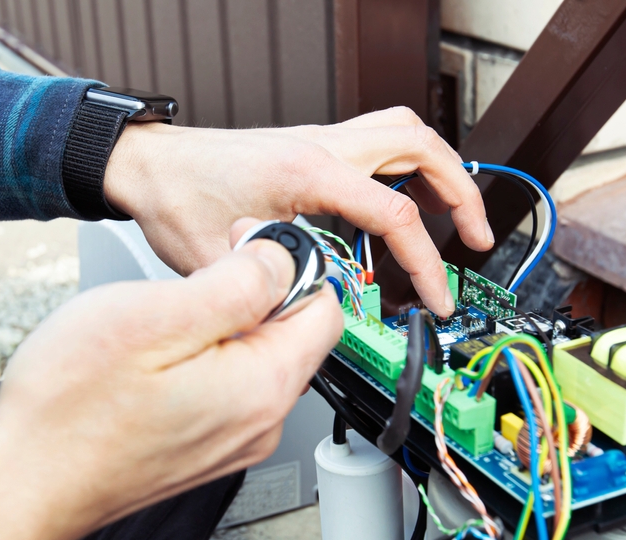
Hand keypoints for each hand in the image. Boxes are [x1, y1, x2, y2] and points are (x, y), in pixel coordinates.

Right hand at [0, 219, 342, 539]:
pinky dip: (208, 358)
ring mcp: (237, 441)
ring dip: (226, 326)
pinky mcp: (209, 448)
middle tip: (192, 282)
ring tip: (166, 321)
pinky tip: (158, 357)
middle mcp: (262, 423)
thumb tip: (283, 260)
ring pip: (260, 359)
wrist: (24, 488)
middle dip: (256, 294)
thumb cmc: (72, 408)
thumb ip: (238, 284)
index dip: (292, 265)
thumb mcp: (157, 316)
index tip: (243, 248)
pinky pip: (232, 387)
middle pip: (295, 335)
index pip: (325, 310)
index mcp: (263, 387)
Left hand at [103, 107, 491, 315]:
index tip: (437, 298)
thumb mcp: (222, 261)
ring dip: (441, 170)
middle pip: (423, 148)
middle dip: (462, 194)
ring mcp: (321, 140)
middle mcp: (324, 146)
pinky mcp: (314, 147)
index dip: (425, 264)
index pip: (394, 216)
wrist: (149, 165)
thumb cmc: (178, 197)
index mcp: (309, 172)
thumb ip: (274, 291)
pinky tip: (404, 201)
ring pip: (407, 134)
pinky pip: (381, 141)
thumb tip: (314, 319)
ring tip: (455, 215)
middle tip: (476, 238)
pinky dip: (409, 166)